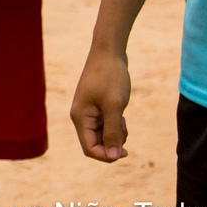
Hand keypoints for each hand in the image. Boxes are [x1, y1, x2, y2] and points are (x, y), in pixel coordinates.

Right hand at [71, 47, 131, 161]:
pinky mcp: (97, 106)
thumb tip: (114, 155)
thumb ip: (113, 132)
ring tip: (124, 120)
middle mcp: (82, 116)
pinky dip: (115, 125)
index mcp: (80, 117)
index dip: (107, 155)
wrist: (109, 51)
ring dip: (115, 134)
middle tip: (125, 128)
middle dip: (112, 143)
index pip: (89, 149)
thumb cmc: (110, 76)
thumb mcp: (114, 106)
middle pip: (95, 143)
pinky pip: (105, 125)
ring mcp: (89, 111)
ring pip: (102, 135)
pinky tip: (122, 115)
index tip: (125, 152)